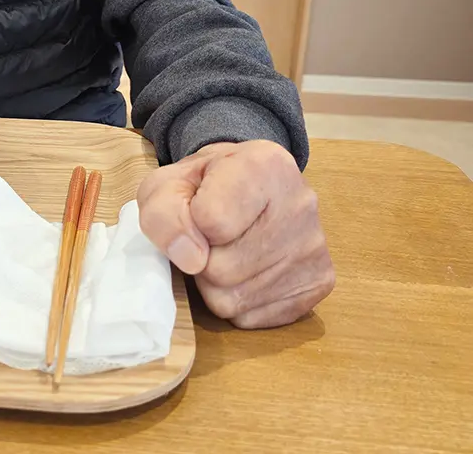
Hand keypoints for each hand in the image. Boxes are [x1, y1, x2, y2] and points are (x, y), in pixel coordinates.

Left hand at [137, 140, 334, 327]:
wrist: (249, 186)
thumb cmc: (203, 184)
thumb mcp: (168, 183)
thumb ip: (162, 211)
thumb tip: (189, 258)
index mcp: (263, 164)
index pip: (211, 221)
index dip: (188, 222)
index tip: (195, 208)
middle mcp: (300, 203)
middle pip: (221, 269)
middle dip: (201, 258)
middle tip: (208, 236)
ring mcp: (315, 247)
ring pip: (234, 298)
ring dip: (215, 283)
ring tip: (225, 249)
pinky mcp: (319, 283)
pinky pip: (253, 316)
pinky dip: (238, 300)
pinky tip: (245, 268)